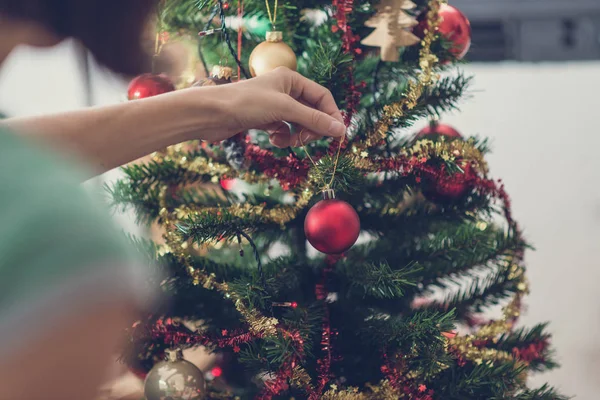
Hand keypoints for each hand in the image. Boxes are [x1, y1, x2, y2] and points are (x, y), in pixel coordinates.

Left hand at [203, 67, 345, 146]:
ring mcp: (275, 105)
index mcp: (291, 79)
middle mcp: (284, 90)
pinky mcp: (265, 119)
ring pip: (298, 123)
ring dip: (296, 135)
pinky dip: (282, 138)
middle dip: (311, 128)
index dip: (331, 115)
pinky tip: (272, 140)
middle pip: (312, 111)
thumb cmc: (246, 103)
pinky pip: (284, 130)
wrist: (212, 114)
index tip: (337, 135)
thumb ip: (313, 120)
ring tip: (287, 142)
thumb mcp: (284, 110)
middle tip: (307, 141)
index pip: (322, 96)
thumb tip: (341, 129)